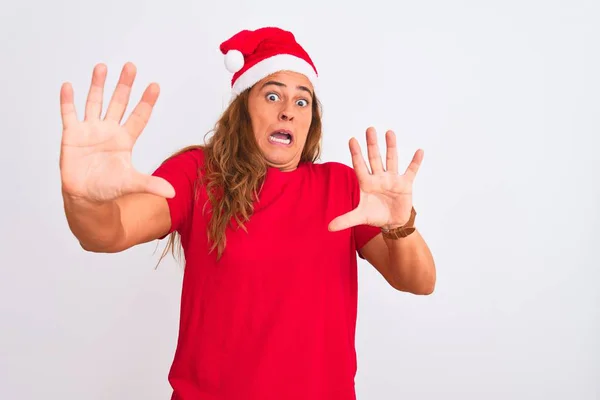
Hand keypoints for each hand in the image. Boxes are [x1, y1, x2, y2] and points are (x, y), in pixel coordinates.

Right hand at [59, 62, 174, 202]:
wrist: (85, 196)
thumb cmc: (109, 188)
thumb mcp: (131, 184)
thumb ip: (150, 184)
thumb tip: (172, 193)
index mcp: (125, 139)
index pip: (139, 117)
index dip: (146, 102)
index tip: (155, 86)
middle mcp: (109, 131)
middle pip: (118, 103)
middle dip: (124, 85)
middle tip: (131, 67)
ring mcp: (90, 131)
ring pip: (95, 103)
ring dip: (97, 85)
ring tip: (102, 67)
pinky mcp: (72, 135)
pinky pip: (69, 114)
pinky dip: (68, 101)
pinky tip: (69, 86)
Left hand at [328, 127, 423, 230]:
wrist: (392, 222)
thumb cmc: (374, 215)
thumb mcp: (359, 217)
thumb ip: (345, 219)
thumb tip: (328, 228)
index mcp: (366, 183)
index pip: (360, 166)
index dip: (356, 154)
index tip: (352, 140)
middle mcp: (379, 178)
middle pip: (374, 158)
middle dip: (372, 144)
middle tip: (369, 129)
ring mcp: (392, 179)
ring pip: (391, 160)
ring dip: (391, 147)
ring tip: (389, 132)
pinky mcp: (405, 184)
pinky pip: (411, 171)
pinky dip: (415, 162)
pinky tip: (419, 151)